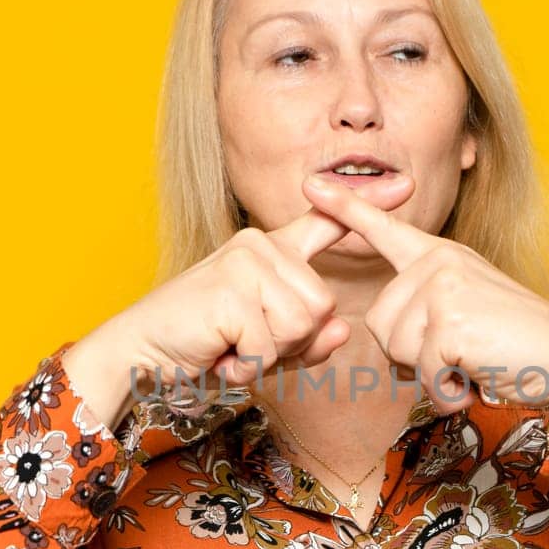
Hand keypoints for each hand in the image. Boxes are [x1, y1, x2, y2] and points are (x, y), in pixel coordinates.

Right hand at [103, 174, 417, 396]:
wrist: (142, 355)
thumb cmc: (203, 346)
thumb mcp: (267, 347)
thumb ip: (308, 339)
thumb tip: (340, 333)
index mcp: (272, 252)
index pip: (325, 224)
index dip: (367, 207)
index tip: (406, 185)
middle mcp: (262, 245)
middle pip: (322, 307)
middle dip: (290, 343)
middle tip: (244, 343)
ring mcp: (246, 260)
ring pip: (303, 323)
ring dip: (268, 353)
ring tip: (231, 345)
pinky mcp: (232, 286)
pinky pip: (271, 343)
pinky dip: (247, 363)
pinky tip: (219, 352)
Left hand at [301, 174, 548, 418]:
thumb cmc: (518, 345)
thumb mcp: (465, 314)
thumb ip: (426, 311)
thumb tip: (392, 341)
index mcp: (440, 256)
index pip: (385, 229)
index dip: (346, 209)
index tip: (312, 185)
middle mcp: (439, 262)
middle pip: (381, 325)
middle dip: (414, 356)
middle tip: (460, 353)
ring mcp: (445, 286)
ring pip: (397, 349)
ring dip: (432, 372)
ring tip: (470, 360)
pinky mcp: (451, 318)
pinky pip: (423, 370)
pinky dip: (448, 388)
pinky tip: (474, 377)